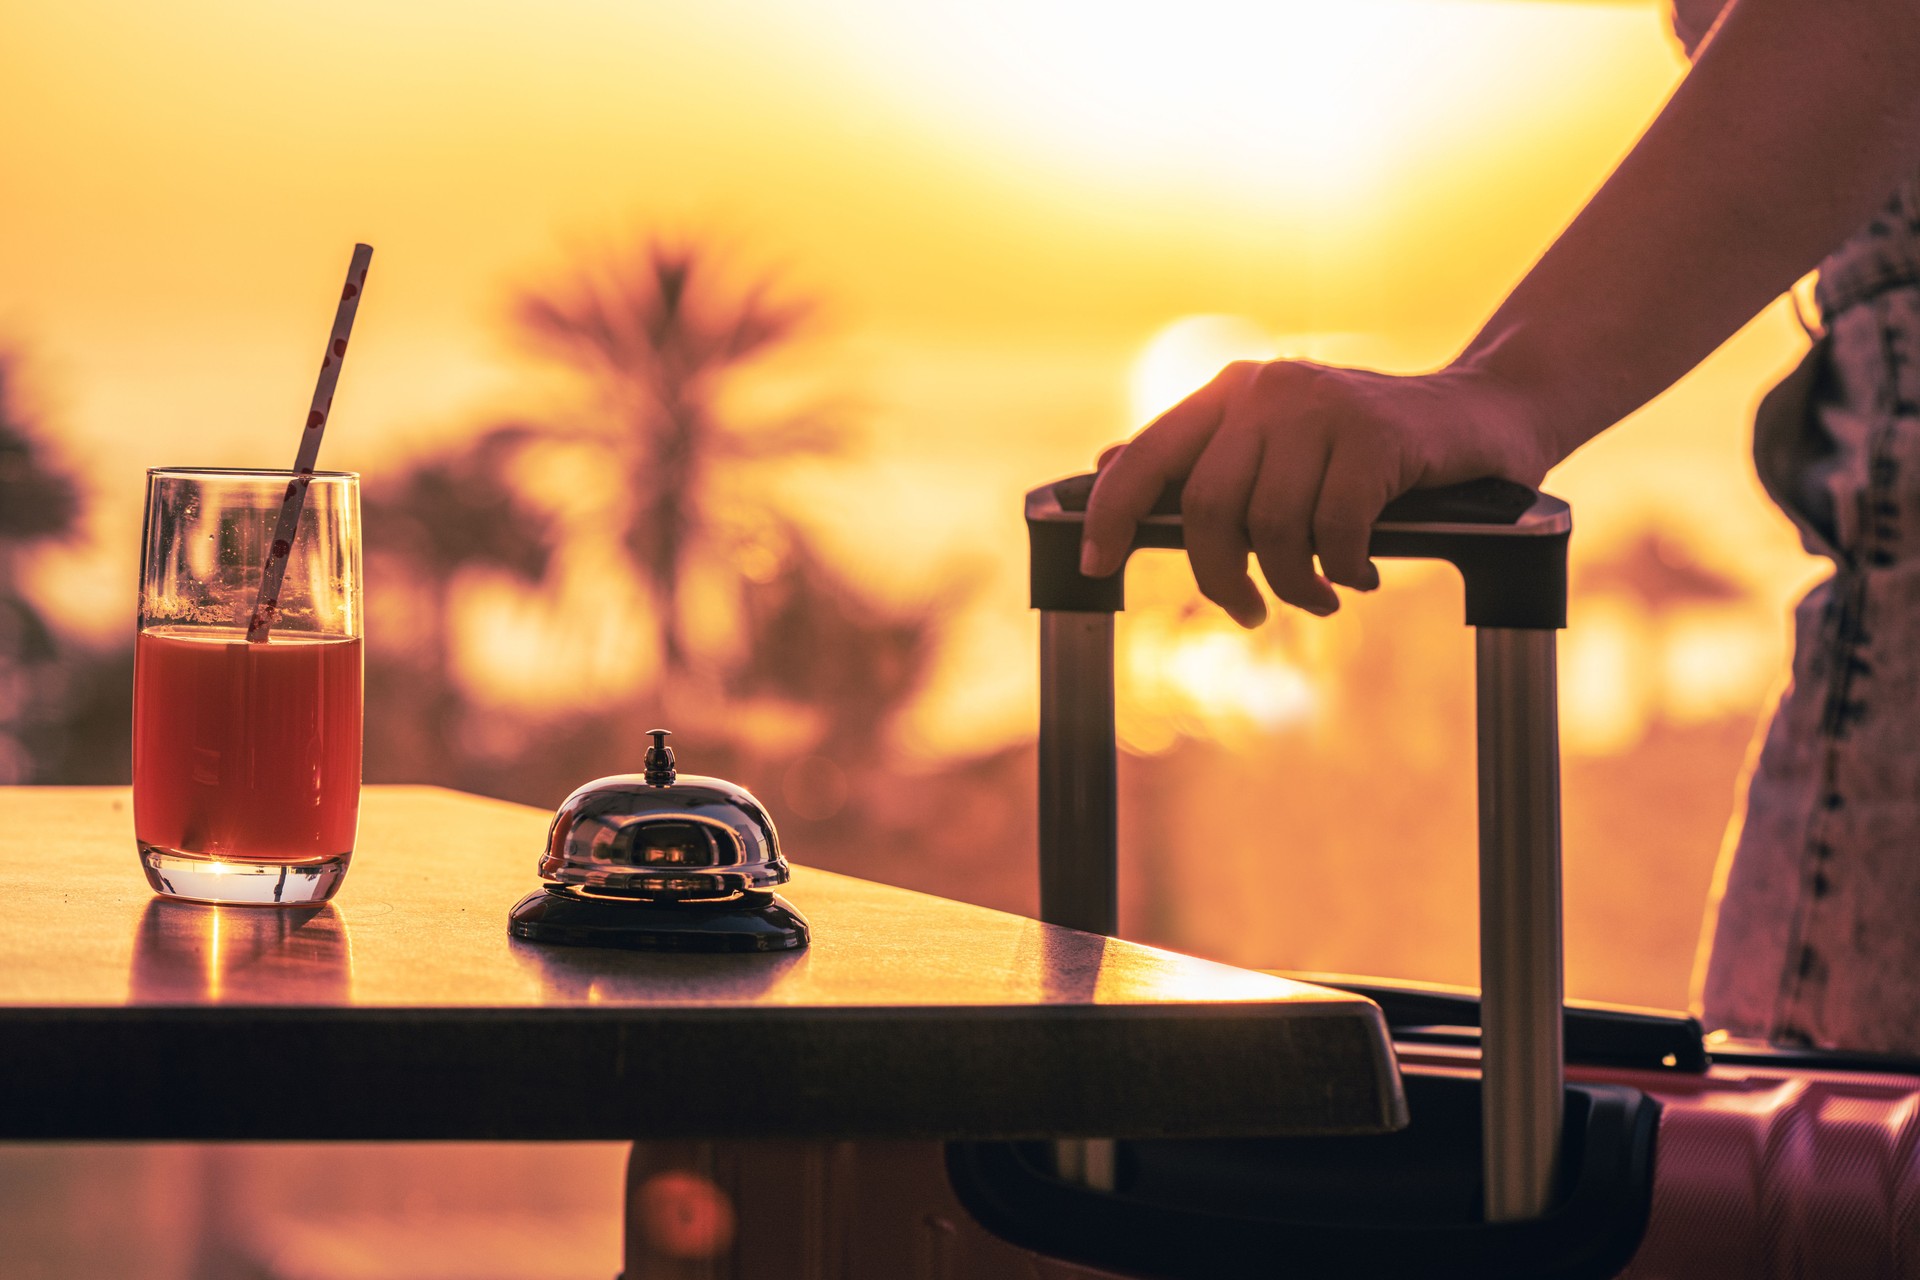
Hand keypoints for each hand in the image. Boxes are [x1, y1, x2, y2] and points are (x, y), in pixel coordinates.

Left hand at [1079, 358, 1556, 625]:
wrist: (1484, 415)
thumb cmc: (1371, 447)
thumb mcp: (1280, 444)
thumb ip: (1203, 455)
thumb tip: (1105, 470)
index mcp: (1231, 391)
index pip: (1148, 455)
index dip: (1112, 514)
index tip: (1097, 565)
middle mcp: (1267, 389)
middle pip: (1206, 506)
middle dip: (1222, 576)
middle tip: (1248, 612)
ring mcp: (1321, 407)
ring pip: (1271, 526)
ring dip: (1293, 583)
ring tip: (1320, 595)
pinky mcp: (1375, 434)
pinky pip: (1333, 531)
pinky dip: (1342, 570)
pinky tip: (1362, 573)